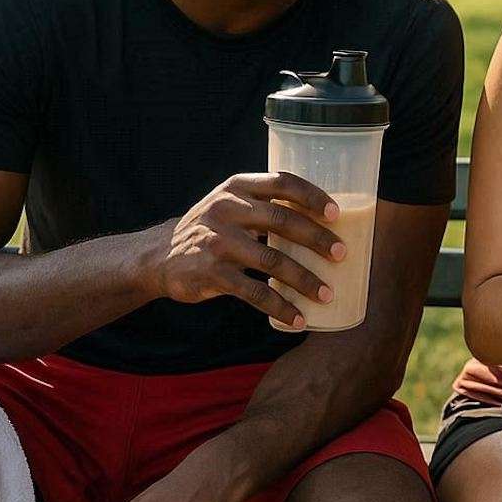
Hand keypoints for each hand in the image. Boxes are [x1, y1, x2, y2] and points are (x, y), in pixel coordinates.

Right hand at [141, 172, 344, 329]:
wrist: (159, 256)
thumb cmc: (212, 229)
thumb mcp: (231, 206)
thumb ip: (266, 206)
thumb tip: (323, 222)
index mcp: (238, 187)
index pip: (282, 182)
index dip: (312, 196)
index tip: (336, 214)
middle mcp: (227, 209)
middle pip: (283, 220)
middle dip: (317, 239)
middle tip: (341, 254)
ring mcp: (217, 241)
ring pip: (273, 260)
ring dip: (305, 280)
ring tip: (327, 294)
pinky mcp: (211, 273)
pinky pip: (255, 292)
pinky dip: (280, 307)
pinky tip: (297, 318)